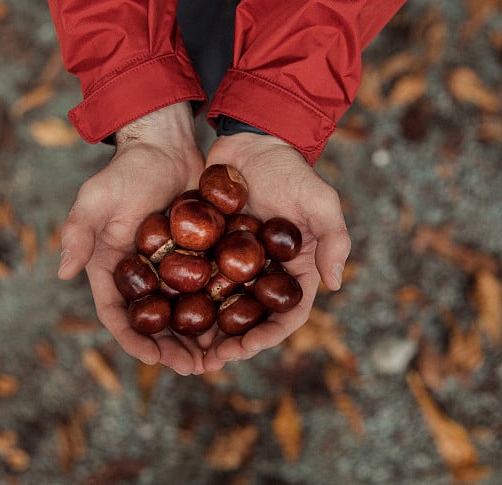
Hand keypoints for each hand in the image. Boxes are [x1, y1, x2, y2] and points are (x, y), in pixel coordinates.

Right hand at [57, 103, 207, 374]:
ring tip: (215, 359)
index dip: (132, 340)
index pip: (116, 314)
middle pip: (153, 322)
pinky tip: (235, 325)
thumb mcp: (96, 198)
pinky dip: (218, 309)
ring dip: (196, 338)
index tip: (152, 358)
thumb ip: (79, 233)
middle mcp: (141, 276)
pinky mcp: (197, 256)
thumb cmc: (126, 170)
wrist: (165, 145)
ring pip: (182, 313)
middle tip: (191, 367)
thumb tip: (61, 273)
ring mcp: (170, 268)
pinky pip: (207, 289)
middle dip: (170, 348)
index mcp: (112, 268)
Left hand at [202, 133, 350, 371]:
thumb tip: (335, 285)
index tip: (246, 349)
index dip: (268, 336)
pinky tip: (166, 312)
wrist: (252, 140)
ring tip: (184, 350)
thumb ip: (333, 240)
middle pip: (250, 319)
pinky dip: (185, 298)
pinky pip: (197, 279)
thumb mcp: (321, 201)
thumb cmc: (291, 169)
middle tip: (209, 362)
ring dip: (206, 330)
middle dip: (232, 344)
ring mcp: (236, 263)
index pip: (286, 314)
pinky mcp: (210, 249)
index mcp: (295, 270)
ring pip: (221, 306)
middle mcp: (265, 273)